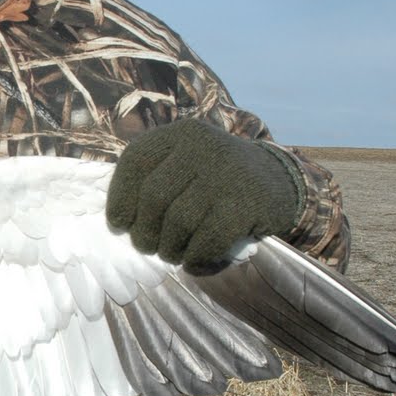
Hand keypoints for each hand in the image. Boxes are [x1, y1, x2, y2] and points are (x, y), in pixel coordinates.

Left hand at [106, 117, 304, 268]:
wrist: (278, 182)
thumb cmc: (217, 181)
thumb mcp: (186, 164)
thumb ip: (153, 179)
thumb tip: (118, 221)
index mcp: (182, 133)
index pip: (135, 161)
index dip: (120, 197)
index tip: (119, 224)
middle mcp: (203, 146)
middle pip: (154, 196)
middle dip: (144, 231)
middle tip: (147, 246)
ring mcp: (227, 172)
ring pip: (179, 221)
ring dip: (169, 248)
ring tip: (172, 254)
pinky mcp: (247, 202)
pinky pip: (208, 240)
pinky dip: (196, 258)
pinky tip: (195, 261)